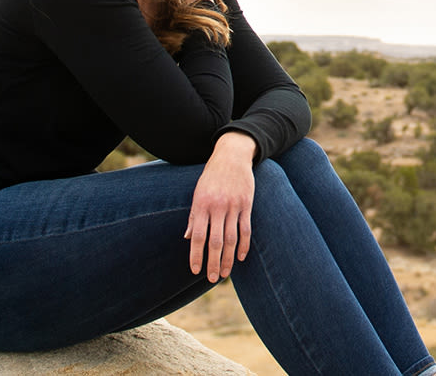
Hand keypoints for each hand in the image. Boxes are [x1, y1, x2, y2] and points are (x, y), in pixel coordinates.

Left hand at [186, 132, 255, 281]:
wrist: (232, 155)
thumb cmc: (211, 176)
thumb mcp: (198, 193)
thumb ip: (194, 216)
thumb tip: (188, 238)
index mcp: (202, 205)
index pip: (198, 236)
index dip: (196, 255)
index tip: (195, 270)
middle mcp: (217, 207)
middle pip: (215, 241)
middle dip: (213, 262)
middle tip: (211, 279)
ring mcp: (234, 206)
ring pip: (231, 238)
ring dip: (228, 258)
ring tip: (224, 274)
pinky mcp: (247, 204)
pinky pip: (246, 229)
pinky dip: (243, 245)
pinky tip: (240, 257)